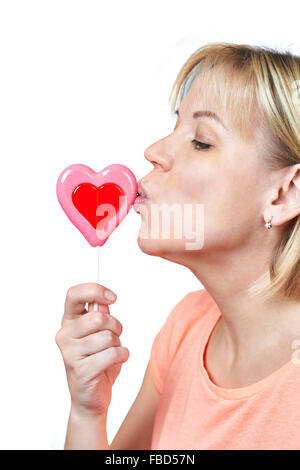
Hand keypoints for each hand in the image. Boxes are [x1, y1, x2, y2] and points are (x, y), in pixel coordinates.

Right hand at [55, 282, 128, 415]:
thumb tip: (104, 302)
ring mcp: (70, 353)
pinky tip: (119, 360)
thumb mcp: (100, 334)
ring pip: (107, 337)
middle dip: (116, 325)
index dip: (95, 291)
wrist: (91, 399)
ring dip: (118, 344)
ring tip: (113, 352)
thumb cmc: (98, 361)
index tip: (113, 298)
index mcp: (69, 322)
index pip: (74, 295)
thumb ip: (101, 316)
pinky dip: (123, 355)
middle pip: (98, 317)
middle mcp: (65, 335)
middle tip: (116, 335)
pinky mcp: (81, 370)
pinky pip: (112, 354)